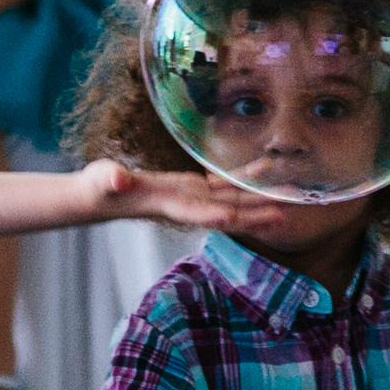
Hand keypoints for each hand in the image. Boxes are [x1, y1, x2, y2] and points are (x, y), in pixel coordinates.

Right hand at [80, 162, 274, 232]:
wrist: (104, 195)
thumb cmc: (101, 188)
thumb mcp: (103, 181)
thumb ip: (110, 180)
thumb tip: (116, 179)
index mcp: (167, 206)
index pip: (195, 214)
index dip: (217, 216)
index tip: (239, 218)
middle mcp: (187, 207)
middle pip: (225, 213)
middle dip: (253, 214)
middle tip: (284, 213)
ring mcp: (193, 198)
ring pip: (232, 200)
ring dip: (259, 198)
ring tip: (289, 194)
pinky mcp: (194, 188)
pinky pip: (225, 184)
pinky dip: (244, 179)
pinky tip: (264, 170)